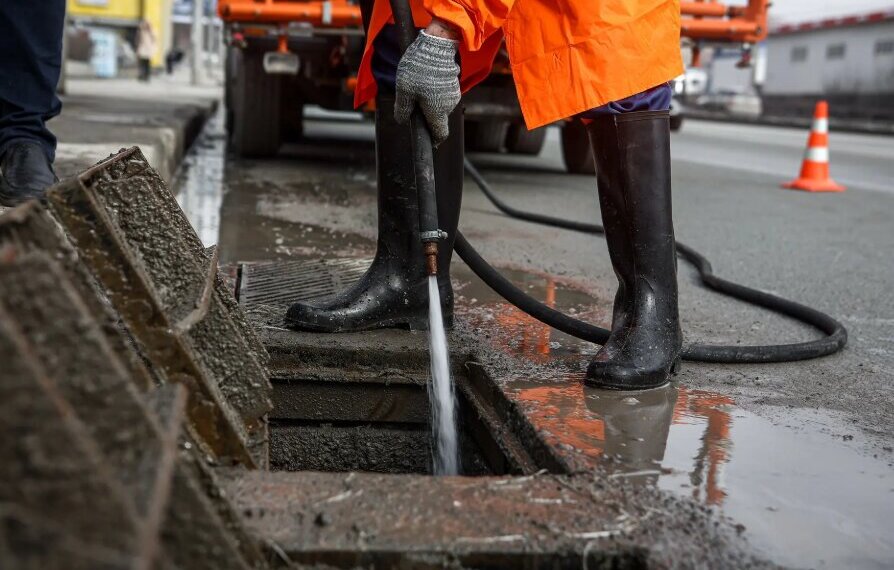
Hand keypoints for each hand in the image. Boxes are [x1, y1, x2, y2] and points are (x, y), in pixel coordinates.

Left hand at [394, 30, 460, 144]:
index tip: (426, 139)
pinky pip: (442, 93)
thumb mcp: (404, 91)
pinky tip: (425, 78)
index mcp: (437, 112)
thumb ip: (402, 109)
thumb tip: (401, 120)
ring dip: (429, 101)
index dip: (433, 139)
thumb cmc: (419, 69)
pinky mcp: (453, 82)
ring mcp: (453, 93)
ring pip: (440, 104)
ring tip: (417, 85)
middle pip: (437, 118)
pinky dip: (434, 90)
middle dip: (426, 115)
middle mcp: (449, 106)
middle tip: (412, 102)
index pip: (440, 134)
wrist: (436, 45)